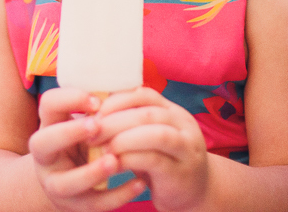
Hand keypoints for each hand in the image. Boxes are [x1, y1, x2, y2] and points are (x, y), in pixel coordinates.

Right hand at [29, 87, 147, 211]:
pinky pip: (95, 204)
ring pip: (65, 183)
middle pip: (42, 143)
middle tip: (97, 126)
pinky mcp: (75, 206)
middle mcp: (45, 158)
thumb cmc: (82, 145)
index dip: (69, 99)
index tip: (97, 101)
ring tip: (115, 160)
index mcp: (49, 127)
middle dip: (69, 133)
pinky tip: (140, 183)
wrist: (69, 186)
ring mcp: (57, 184)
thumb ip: (97, 110)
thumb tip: (129, 85)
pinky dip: (118, 195)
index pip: (48, 105)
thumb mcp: (81, 126)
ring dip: (91, 171)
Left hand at [93, 87, 209, 211]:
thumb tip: (95, 113)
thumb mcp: (150, 138)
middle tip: (92, 131)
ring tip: (102, 148)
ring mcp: (186, 149)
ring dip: (123, 139)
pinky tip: (114, 163)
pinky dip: (130, 159)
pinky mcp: (181, 173)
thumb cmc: (164, 163)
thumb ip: (132, 124)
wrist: (196, 193)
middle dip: (115, 121)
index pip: (145, 94)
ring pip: (154, 134)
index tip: (96, 113)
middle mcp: (184, 125)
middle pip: (147, 114)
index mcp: (173, 112)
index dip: (118, 100)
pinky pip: (154, 160)